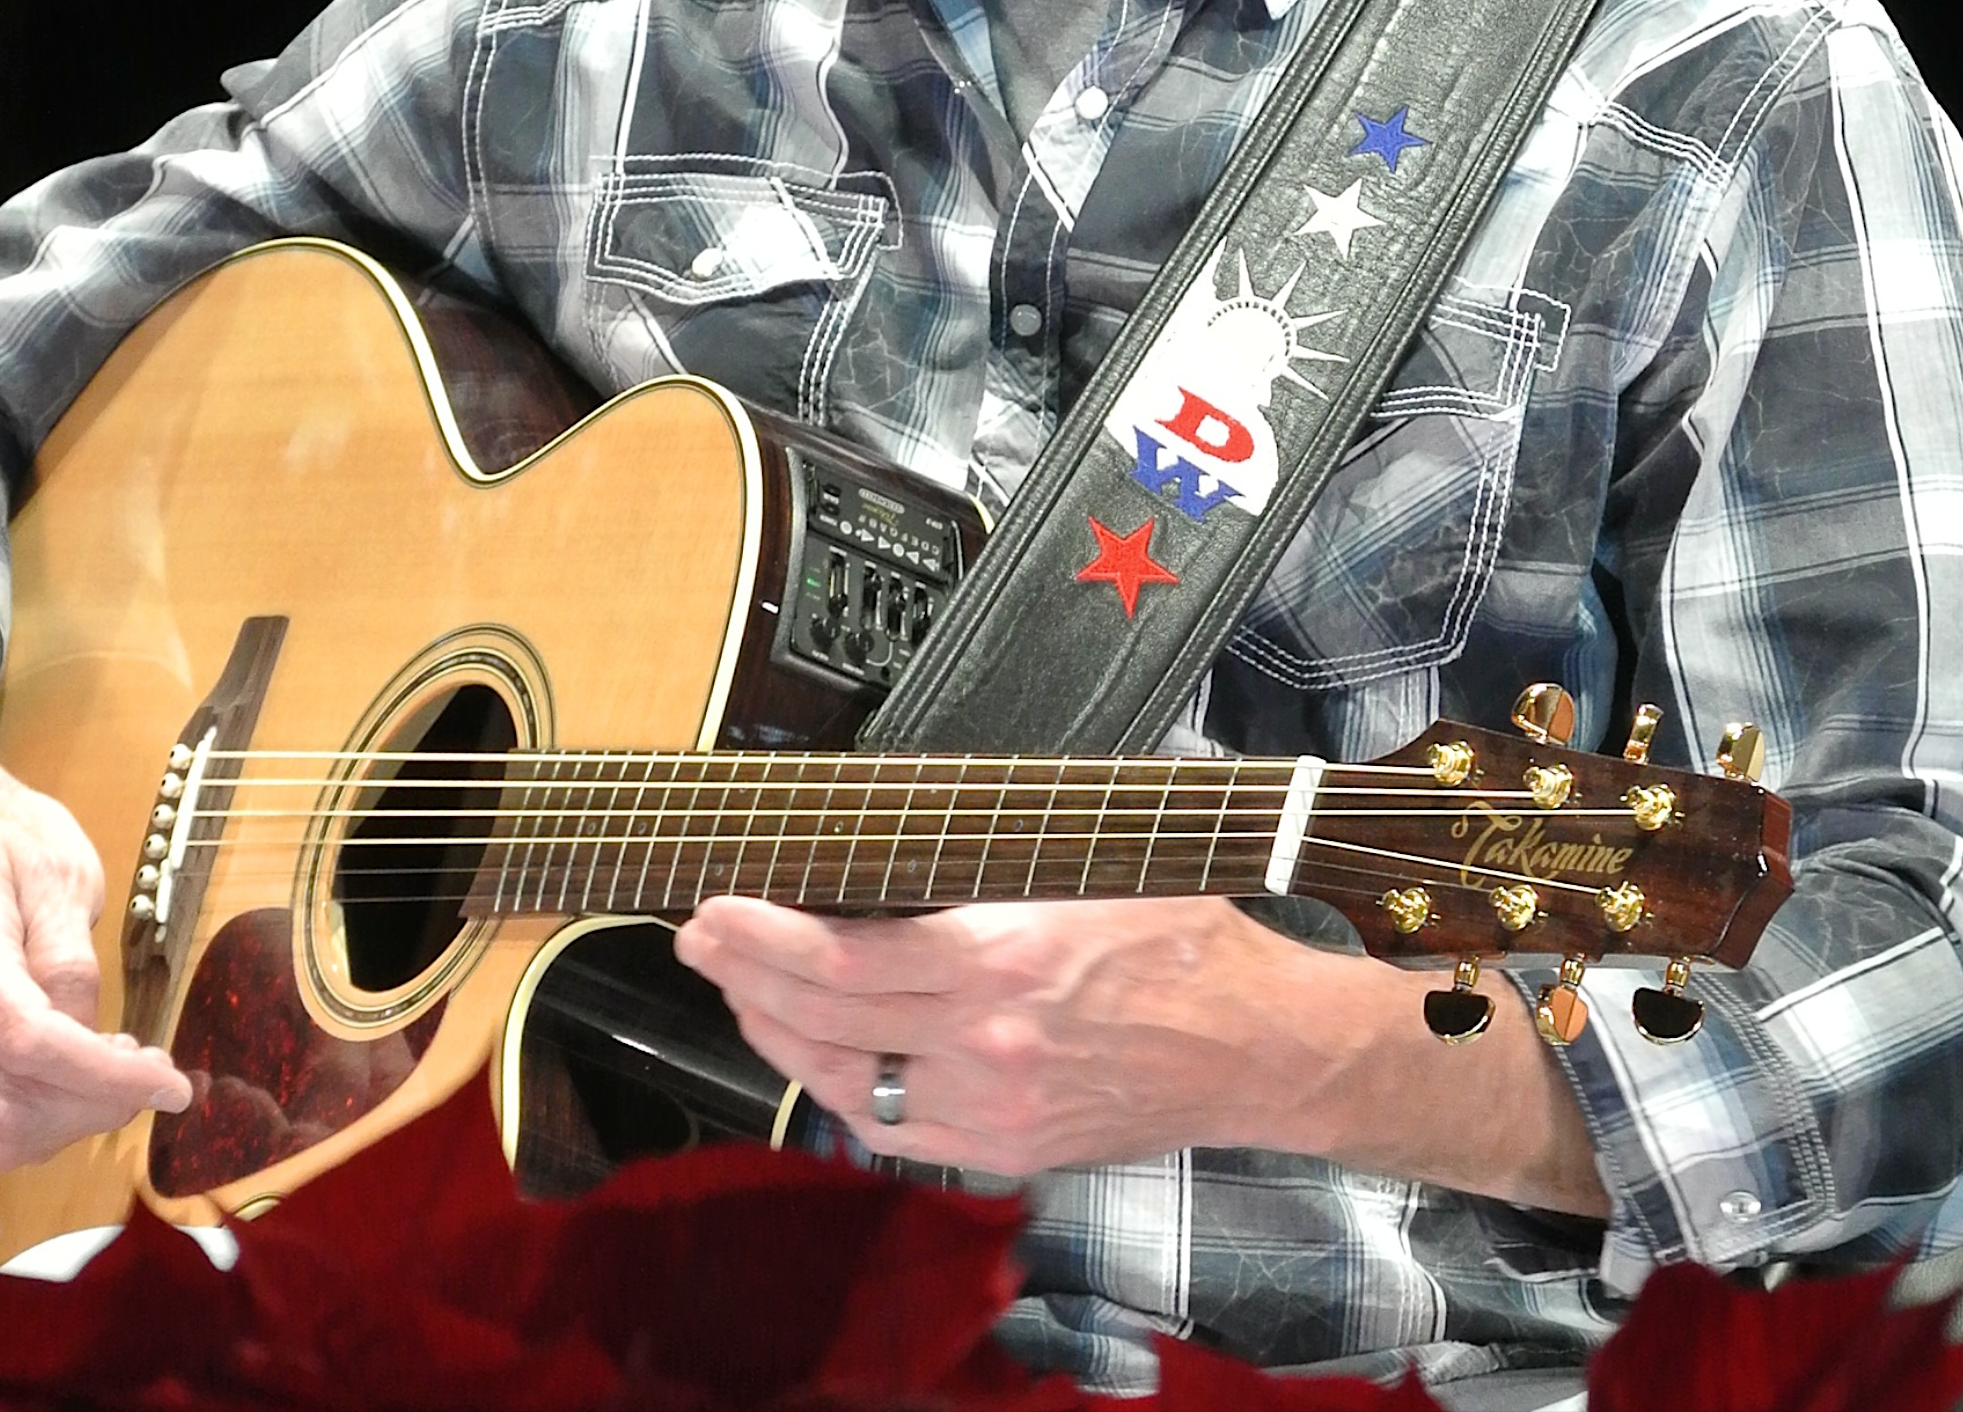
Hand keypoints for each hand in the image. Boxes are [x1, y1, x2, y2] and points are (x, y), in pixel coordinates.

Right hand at [0, 724, 194, 1169]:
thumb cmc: (4, 839)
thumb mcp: (61, 870)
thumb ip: (71, 955)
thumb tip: (89, 1036)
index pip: (27, 1040)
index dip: (104, 1077)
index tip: (171, 1084)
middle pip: (9, 1102)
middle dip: (96, 1105)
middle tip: (154, 1071)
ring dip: (73, 1119)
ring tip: (120, 1069)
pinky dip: (45, 1116)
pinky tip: (81, 1074)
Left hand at [674, 890, 1610, 1214]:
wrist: (1261, 1045)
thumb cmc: (1186, 934)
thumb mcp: (1088, 858)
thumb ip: (991, 851)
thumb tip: (895, 813)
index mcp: (1006, 960)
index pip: (845, 960)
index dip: (763, 939)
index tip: (715, 908)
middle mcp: (989, 1045)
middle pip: (827, 1022)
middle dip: (746, 978)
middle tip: (701, 938)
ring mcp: (996, 1108)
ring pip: (847, 1081)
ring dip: (779, 1033)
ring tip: (742, 988)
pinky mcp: (1010, 1149)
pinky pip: (896, 1128)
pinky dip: (842, 1089)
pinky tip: (817, 1054)